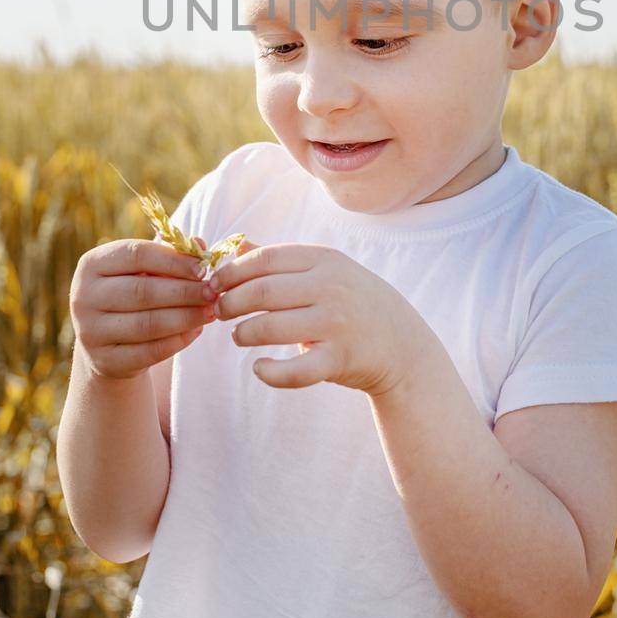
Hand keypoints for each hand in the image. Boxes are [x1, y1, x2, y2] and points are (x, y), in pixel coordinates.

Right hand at [69, 238, 217, 379]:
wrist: (107, 345)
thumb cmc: (132, 295)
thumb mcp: (144, 271)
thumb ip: (170, 255)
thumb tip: (200, 246)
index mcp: (92, 264)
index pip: (136, 255)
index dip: (173, 261)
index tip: (203, 268)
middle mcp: (83, 297)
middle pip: (142, 291)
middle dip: (184, 291)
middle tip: (212, 292)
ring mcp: (90, 332)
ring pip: (147, 324)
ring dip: (186, 317)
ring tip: (211, 311)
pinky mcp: (105, 361)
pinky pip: (149, 352)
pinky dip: (177, 341)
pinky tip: (196, 330)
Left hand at [204, 240, 432, 395]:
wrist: (402, 343)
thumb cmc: (353, 302)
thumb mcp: (325, 271)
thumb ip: (280, 260)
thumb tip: (235, 245)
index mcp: (325, 259)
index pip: (265, 259)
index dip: (231, 272)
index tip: (214, 284)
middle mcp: (331, 287)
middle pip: (261, 291)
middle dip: (231, 302)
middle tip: (221, 311)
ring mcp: (336, 324)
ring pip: (269, 328)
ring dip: (244, 334)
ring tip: (239, 335)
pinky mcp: (338, 360)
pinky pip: (293, 371)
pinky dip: (268, 372)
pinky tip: (259, 367)